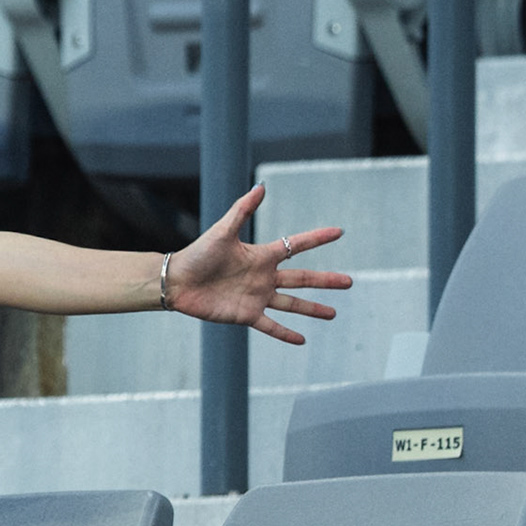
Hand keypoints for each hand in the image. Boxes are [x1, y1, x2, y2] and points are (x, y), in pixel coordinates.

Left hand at [166, 183, 350, 344]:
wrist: (177, 281)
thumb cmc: (198, 254)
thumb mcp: (223, 230)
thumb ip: (243, 209)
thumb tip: (261, 185)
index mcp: (261, 256)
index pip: (296, 246)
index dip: (317, 239)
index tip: (339, 232)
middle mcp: (263, 277)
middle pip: (302, 279)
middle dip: (325, 281)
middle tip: (349, 282)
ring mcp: (256, 297)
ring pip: (291, 304)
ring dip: (312, 309)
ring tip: (333, 314)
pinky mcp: (245, 315)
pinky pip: (270, 325)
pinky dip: (285, 333)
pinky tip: (302, 340)